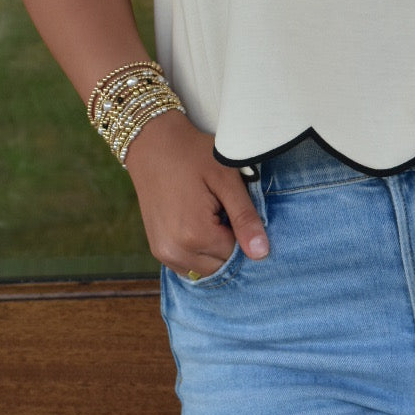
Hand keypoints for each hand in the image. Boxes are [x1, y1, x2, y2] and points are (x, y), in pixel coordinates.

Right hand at [123, 110, 268, 276]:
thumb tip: (261, 253)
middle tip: (223, 209)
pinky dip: (198, 253)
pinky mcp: (157, 249)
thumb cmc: (193, 155)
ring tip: (210, 215)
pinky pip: (186, 265)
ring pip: (204, 270)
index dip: (243, 232)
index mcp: (195, 235)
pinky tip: (198, 224)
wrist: (152, 144)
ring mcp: (163, 253)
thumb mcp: (226, 179)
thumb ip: (245, 217)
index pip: (236, 255)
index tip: (234, 207)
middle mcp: (175, 252)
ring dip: (213, 251)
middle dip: (228, 244)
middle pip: (220, 267)